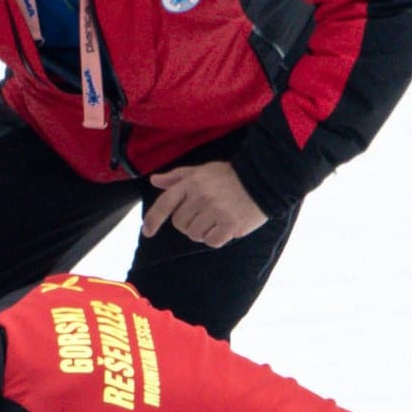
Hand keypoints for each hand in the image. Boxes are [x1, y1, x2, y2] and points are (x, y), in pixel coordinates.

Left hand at [142, 161, 266, 247]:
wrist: (263, 179)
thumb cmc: (229, 176)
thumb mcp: (202, 171)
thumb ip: (177, 177)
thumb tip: (154, 181)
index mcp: (191, 183)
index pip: (165, 203)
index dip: (153, 219)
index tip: (147, 232)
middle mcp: (201, 196)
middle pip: (180, 224)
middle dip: (189, 222)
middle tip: (206, 213)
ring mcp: (215, 211)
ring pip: (194, 234)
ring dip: (203, 231)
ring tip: (218, 218)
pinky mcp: (229, 224)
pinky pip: (211, 241)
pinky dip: (217, 238)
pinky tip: (226, 226)